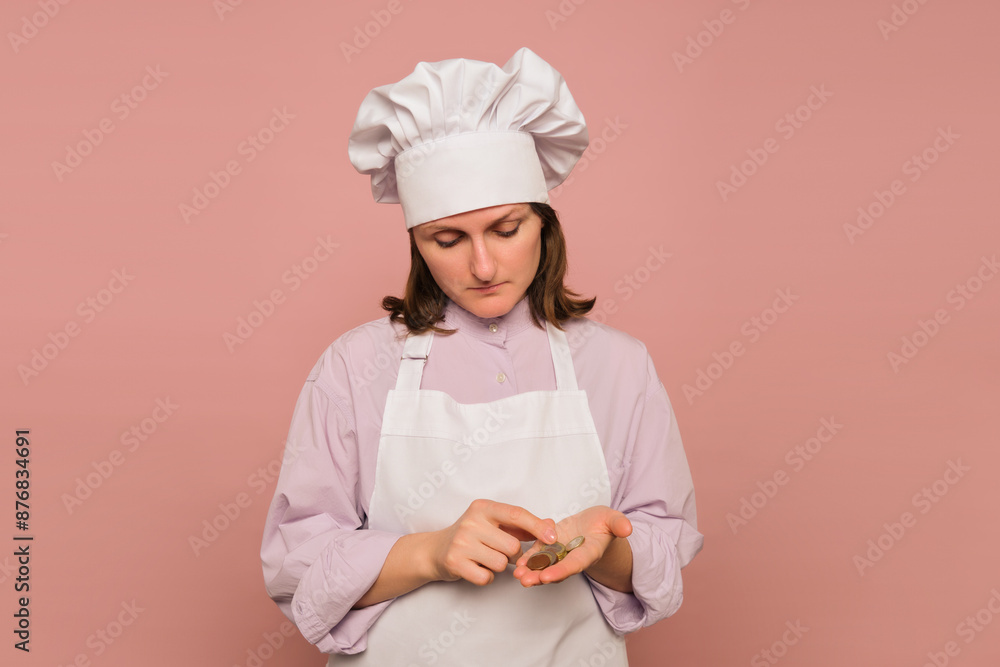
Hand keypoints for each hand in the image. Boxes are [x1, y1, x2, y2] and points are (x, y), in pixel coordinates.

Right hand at [426, 499, 556, 585]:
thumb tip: (551, 525)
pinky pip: (486, 577)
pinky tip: (476, 568)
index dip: (537, 527)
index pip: (516, 514)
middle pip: (512, 546)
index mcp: (483, 507)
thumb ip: (521, 526)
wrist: (434, 550)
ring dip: (498, 566)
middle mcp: (471, 522)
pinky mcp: (455, 562)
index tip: (552, 538)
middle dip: (511, 554)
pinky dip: (486, 577)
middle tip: (496, 550)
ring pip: (501, 563)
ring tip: (484, 558)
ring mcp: (461, 542)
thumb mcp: (492, 523)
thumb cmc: (471, 536)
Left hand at [512, 506, 631, 587]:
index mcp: (589, 552)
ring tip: (518, 576)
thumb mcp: (614, 519)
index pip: (575, 564)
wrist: (595, 526)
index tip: (547, 577)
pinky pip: (538, 555)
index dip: (562, 571)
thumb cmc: (605, 523)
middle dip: (541, 577)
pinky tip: (517, 564)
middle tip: (526, 581)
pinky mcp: (550, 546)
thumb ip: (619, 524)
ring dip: (531, 572)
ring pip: (545, 566)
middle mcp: (573, 557)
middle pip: (557, 570)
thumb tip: (627, 528)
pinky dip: (527, 560)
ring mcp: (560, 553)